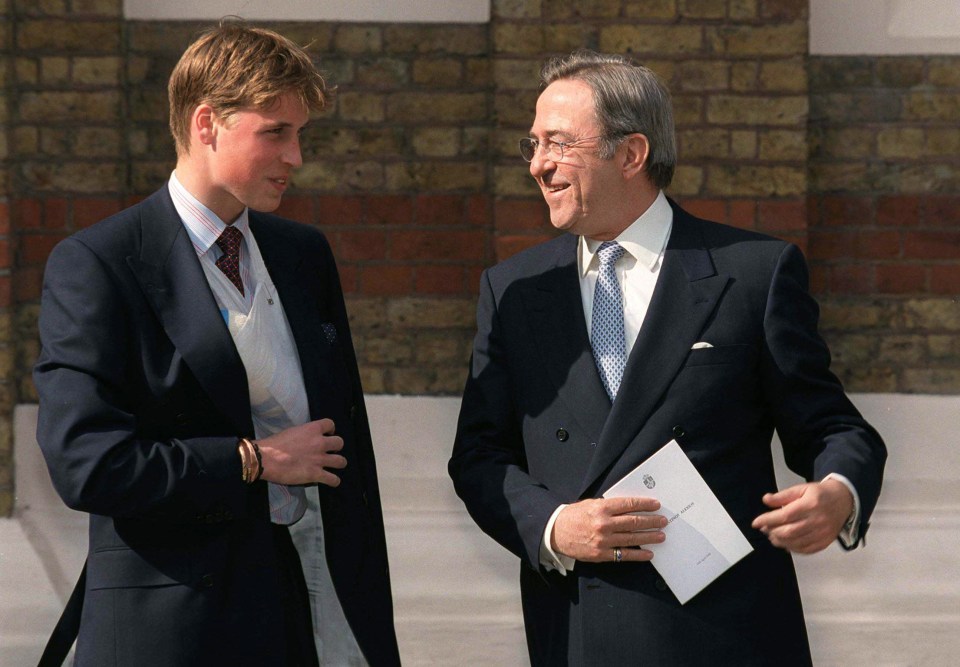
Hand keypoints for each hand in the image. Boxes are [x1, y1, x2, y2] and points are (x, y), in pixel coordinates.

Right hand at [256, 418, 346, 486]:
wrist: (266, 459)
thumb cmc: (274, 444)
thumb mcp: (292, 432)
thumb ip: (304, 435)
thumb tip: (306, 440)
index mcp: (312, 429)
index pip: (330, 424)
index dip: (331, 430)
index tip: (327, 435)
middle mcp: (320, 443)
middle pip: (340, 443)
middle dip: (336, 447)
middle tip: (329, 452)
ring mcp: (320, 459)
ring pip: (341, 461)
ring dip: (338, 463)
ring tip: (333, 466)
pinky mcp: (316, 474)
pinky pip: (334, 479)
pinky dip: (334, 481)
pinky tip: (331, 480)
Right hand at [551, 497, 665, 562]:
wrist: (555, 532)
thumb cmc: (574, 516)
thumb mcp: (591, 504)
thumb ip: (609, 506)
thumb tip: (631, 508)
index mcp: (601, 508)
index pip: (629, 505)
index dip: (645, 504)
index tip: (656, 505)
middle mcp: (603, 524)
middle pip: (634, 522)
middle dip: (651, 521)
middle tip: (662, 521)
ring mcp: (603, 540)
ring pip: (632, 538)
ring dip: (649, 537)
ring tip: (660, 535)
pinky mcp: (601, 554)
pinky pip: (623, 555)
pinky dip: (638, 554)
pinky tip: (648, 553)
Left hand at [751, 480, 853, 553]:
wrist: (844, 500)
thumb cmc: (820, 494)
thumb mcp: (801, 488)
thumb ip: (783, 496)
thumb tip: (765, 500)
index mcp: (810, 505)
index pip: (784, 516)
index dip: (768, 520)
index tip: (755, 523)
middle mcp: (817, 521)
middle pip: (789, 531)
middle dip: (772, 532)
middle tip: (764, 529)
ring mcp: (822, 533)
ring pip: (796, 542)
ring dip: (780, 541)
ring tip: (772, 536)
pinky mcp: (825, 542)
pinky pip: (806, 550)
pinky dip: (793, 548)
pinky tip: (785, 543)